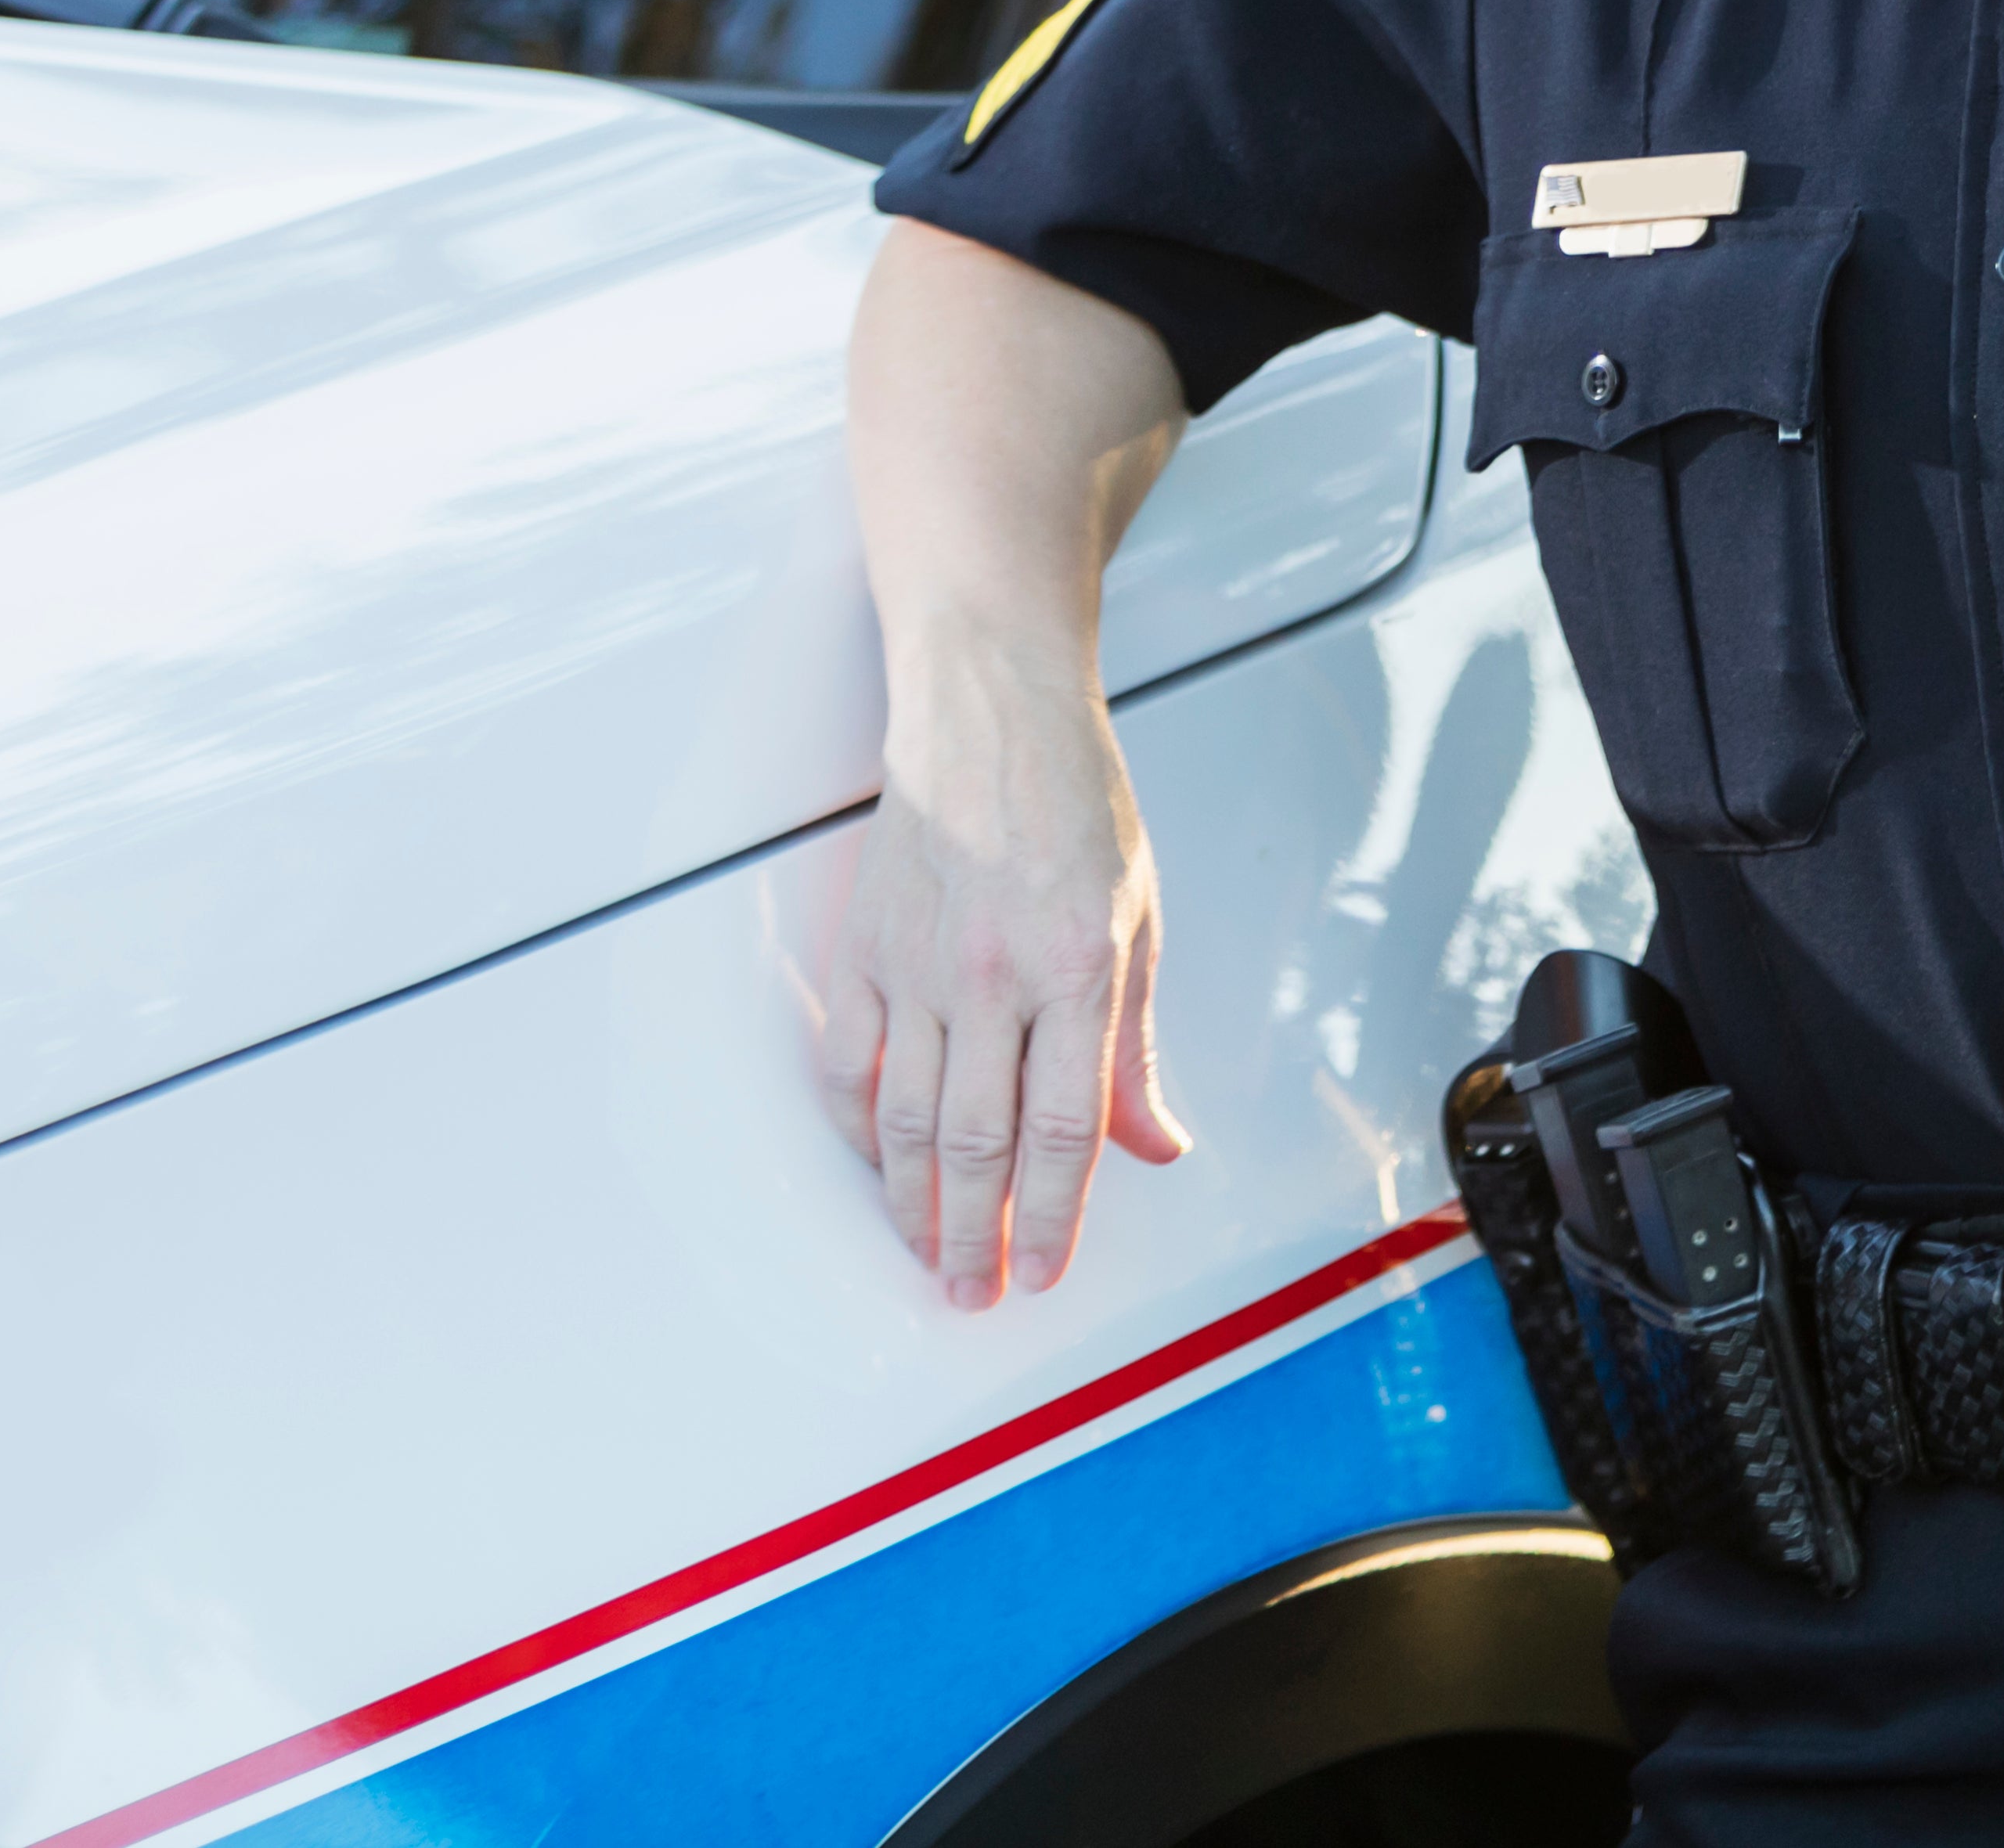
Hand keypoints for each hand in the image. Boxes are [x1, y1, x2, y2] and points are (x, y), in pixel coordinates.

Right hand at [816, 642, 1191, 1308]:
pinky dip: (859, 1131)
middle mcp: (992, 972)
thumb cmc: (1073, 801)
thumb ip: (1136, 1046)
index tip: (1047, 1270)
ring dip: (914, 1206)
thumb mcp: (1140, 918)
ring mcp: (916, 964)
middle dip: (978, 1235)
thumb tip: (1155, 1143)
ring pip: (905, 1120)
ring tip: (929, 1259)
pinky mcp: (861, 949)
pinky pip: (848, 1066)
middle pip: (977, 1143)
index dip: (1053, 1216)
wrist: (988, 708)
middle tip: (977, 1294)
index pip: (1062, 1128)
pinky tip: (878, 1169)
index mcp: (1077, 966)